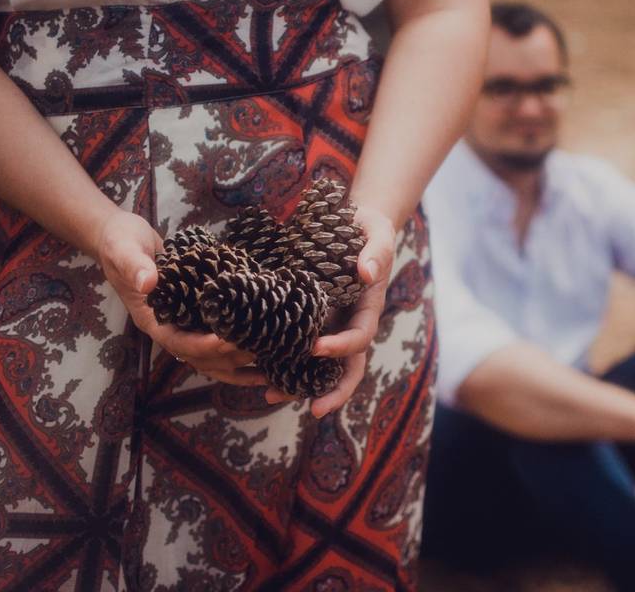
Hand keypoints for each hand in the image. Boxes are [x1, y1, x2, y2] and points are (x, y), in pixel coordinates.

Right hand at [93, 210, 260, 383]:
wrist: (123, 237)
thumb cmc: (120, 243)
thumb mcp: (123, 250)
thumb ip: (134, 266)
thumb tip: (148, 282)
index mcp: (151, 320)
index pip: (178, 343)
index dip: (202, 346)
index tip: (227, 341)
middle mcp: (169, 327)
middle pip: (200, 357)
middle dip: (228, 357)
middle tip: (259, 348)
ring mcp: (184, 323)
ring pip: (211, 356)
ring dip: (238, 363)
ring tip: (269, 363)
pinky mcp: (197, 314)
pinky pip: (217, 337)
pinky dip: (237, 348)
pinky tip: (263, 349)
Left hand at [265, 205, 396, 417]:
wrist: (354, 224)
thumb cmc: (367, 229)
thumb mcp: (377, 234)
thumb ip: (375, 253)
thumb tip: (366, 274)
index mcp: (367, 308)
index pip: (359, 337)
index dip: (340, 347)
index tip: (315, 348)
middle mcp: (349, 323)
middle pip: (347, 367)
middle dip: (332, 391)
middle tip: (313, 409)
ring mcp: (330, 324)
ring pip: (319, 365)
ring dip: (299, 383)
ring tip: (270, 393)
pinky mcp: (309, 318)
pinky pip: (296, 345)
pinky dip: (281, 360)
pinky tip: (257, 368)